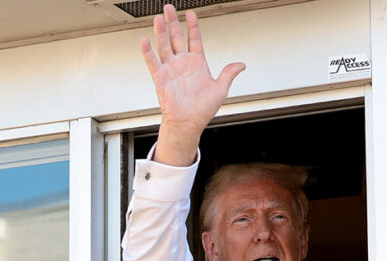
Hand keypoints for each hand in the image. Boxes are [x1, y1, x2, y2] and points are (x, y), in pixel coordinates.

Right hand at [141, 5, 244, 165]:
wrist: (188, 123)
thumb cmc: (202, 110)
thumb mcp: (220, 89)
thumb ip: (228, 74)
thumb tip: (241, 65)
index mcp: (197, 63)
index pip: (195, 39)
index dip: (193, 25)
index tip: (191, 14)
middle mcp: (182, 63)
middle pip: (176, 37)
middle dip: (173, 21)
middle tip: (169, 8)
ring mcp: (171, 69)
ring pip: (164, 45)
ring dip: (161, 31)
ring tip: (158, 18)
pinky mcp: (161, 78)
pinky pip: (153, 62)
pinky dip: (148, 52)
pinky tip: (145, 40)